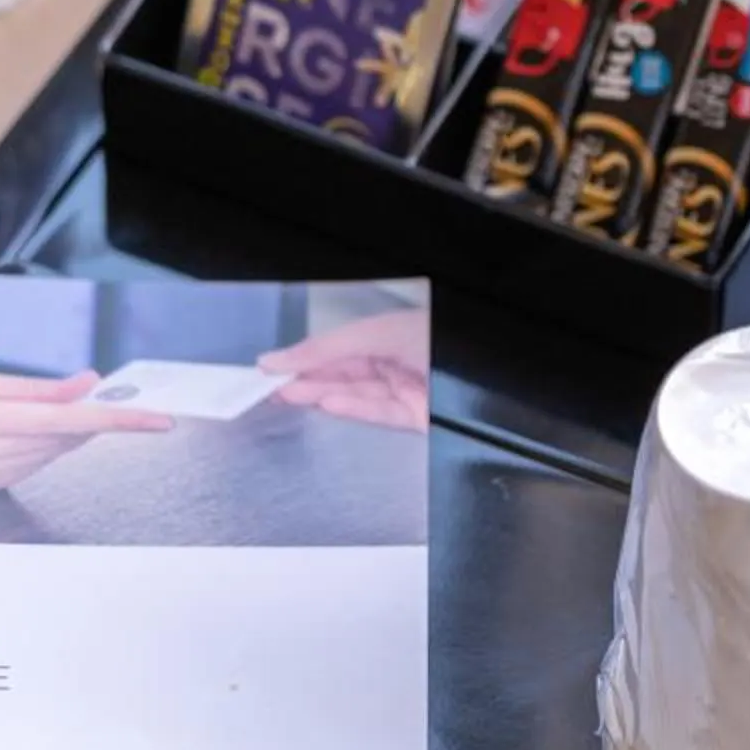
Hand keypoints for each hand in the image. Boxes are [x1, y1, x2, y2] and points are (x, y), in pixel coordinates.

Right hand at [0, 372, 171, 489]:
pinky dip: (41, 447)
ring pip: (51, 455)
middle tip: (103, 392)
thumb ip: (37, 389)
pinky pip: (31, 466)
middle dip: (89, 418)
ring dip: (63, 432)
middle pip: (63, 440)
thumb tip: (91, 384)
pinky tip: (19, 431)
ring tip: (38, 409)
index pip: (66, 424)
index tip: (158, 421)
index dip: (117, 421)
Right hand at [257, 309, 429, 429]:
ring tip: (288, 395)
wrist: (481, 373)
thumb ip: (328, 348)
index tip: (268, 367)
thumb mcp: (378, 333)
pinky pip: (378, 413)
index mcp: (388, 332)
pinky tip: (326, 404)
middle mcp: (396, 359)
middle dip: (305, 379)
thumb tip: (281, 358)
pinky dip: (352, 409)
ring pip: (355, 394)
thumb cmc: (439, 336)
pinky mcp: (416, 416)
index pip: (336, 347)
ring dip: (321, 395)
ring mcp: (406, 389)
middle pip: (342, 372)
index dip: (302, 356)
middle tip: (267, 387)